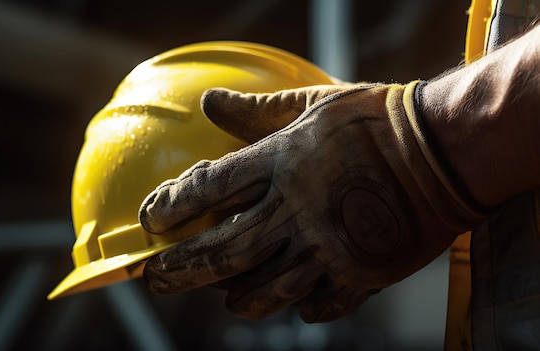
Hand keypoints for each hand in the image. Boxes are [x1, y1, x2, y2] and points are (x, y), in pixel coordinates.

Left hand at [139, 81, 486, 321]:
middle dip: (181, 270)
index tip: (151, 220)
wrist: (447, 150)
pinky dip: (301, 308)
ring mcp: (327, 247)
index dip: (170, 206)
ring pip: (264, 290)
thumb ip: (258, 109)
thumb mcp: (314, 105)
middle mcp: (296, 210)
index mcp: (282, 163)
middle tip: (157, 280)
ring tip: (224, 299)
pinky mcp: (360, 274)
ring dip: (236, 299)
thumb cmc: (378, 120)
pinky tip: (294, 303)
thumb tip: (209, 102)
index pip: (208, 189)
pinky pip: (318, 306)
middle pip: (223, 251)